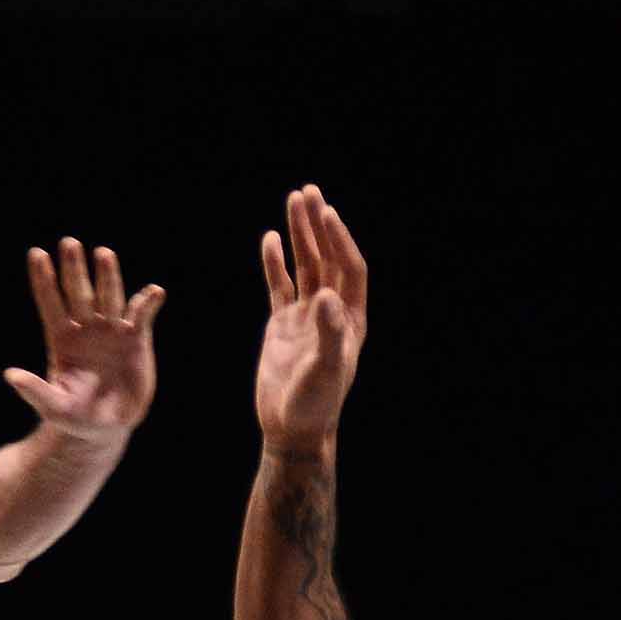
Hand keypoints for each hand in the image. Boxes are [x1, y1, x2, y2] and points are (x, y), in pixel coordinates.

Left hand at [4, 240, 164, 442]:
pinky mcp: (136, 340)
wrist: (104, 427)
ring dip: (107, 276)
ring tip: (103, 253)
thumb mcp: (53, 406)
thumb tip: (9, 375)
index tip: (36, 253)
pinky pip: (141, 315)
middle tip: (69, 242)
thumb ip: (34, 390)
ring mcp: (111, 331)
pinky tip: (153, 292)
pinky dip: (147, 303)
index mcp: (61, 339)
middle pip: (79, 292)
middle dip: (73, 268)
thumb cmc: (73, 416)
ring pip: (109, 296)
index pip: (50, 302)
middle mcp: (86, 329)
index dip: (44, 279)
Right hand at [255, 186, 367, 450]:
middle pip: (327, 258)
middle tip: (308, 192)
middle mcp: (331, 312)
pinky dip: (275, 262)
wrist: (291, 428)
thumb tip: (325, 295)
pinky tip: (271, 239)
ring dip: (299, 234)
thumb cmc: (316, 404)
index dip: (339, 240)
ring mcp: (305, 317)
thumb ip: (329, 333)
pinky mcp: (281, 325)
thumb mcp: (325, 370)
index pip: (348, 269)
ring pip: (304, 266)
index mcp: (350, 320)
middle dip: (318, 225)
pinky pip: (279, 286)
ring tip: (292, 200)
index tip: (327, 213)